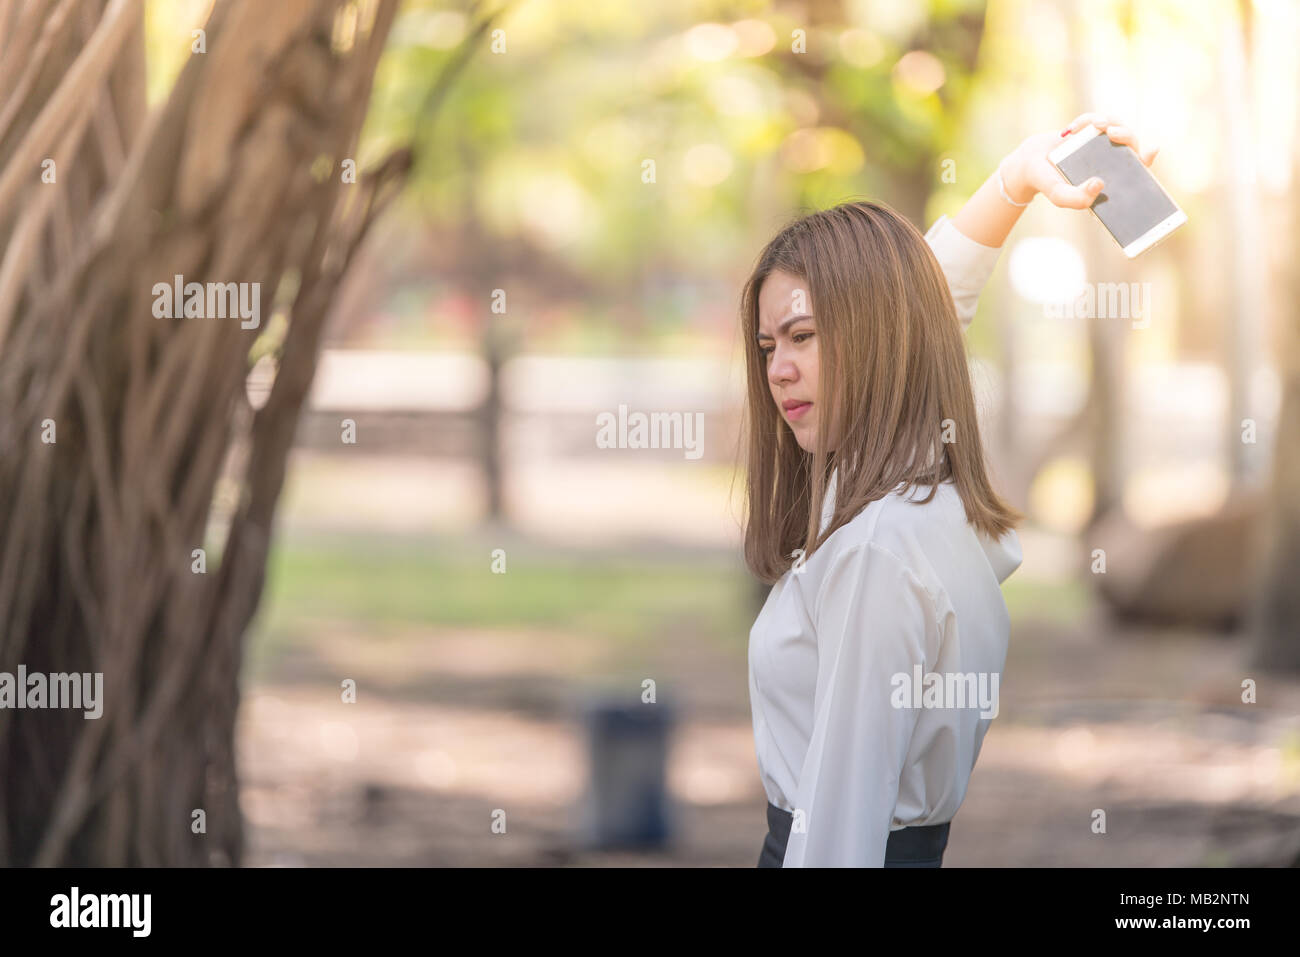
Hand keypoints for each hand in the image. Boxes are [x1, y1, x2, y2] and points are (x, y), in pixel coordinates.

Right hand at [1001, 112, 1159, 208]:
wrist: (1028, 163)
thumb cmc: (1047, 182)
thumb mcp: (1060, 196)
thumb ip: (1077, 199)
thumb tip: (1100, 184)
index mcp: (1110, 179)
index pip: (1137, 170)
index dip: (1146, 159)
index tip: (1150, 150)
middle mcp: (1109, 160)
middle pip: (1131, 144)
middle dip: (1126, 135)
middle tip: (1112, 133)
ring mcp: (1101, 143)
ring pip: (1118, 126)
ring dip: (1110, 122)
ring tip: (1095, 126)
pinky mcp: (1090, 129)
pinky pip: (1099, 119)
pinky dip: (1087, 120)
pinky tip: (1072, 129)